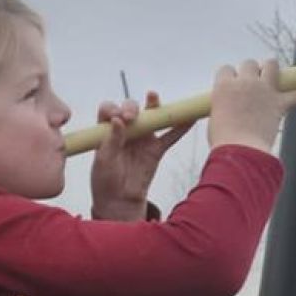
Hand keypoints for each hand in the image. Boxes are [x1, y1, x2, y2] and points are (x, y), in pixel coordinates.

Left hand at [90, 91, 194, 220]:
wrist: (120, 200)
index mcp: (107, 130)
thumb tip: (117, 120)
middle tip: (130, 116)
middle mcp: (126, 130)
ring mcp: (142, 138)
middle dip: (131, 107)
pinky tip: (190, 118)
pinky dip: (181, 127)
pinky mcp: (156, 149)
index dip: (112, 109)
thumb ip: (112, 140)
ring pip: (151, 117)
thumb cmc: (106, 179)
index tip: (116, 117)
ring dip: (154, 105)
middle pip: (131, 109)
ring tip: (153, 96)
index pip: (109, 110)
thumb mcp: (104, 160)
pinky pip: (170, 136)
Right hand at [208, 59, 295, 153]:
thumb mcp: (216, 120)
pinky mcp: (280, 103)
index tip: (232, 87)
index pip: (226, 70)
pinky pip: (295, 93)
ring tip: (272, 82)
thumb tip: (232, 110)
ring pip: (271, 65)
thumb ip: (224, 108)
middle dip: (251, 72)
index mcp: (224, 87)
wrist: (240, 152)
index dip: (230, 78)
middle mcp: (244, 83)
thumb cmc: (224, 142)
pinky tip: (294, 101)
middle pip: (249, 63)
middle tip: (252, 85)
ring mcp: (264, 90)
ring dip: (272, 71)